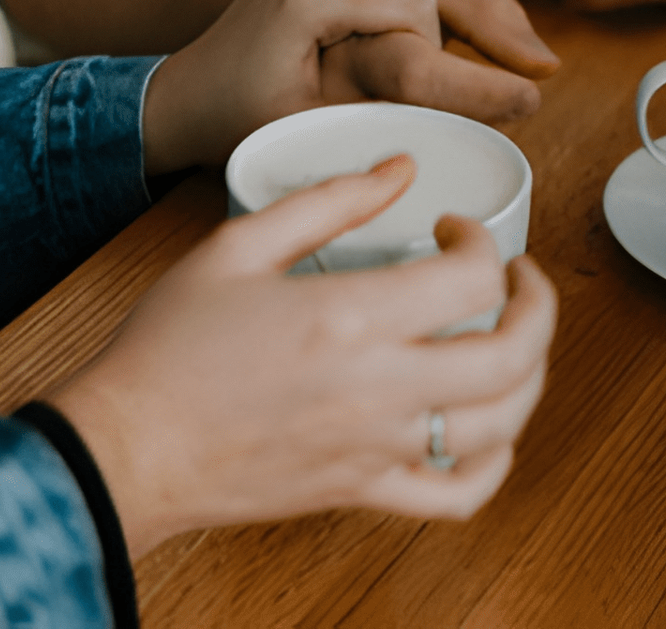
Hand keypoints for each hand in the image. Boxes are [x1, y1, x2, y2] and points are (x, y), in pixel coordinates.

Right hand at [49, 156, 558, 557]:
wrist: (127, 445)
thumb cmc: (169, 348)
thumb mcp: (237, 245)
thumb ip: (328, 201)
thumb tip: (398, 170)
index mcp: (350, 317)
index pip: (473, 277)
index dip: (481, 241)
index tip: (454, 229)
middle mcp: (379, 388)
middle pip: (515, 354)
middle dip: (538, 305)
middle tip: (518, 279)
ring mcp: (377, 447)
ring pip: (503, 424)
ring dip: (531, 376)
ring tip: (514, 342)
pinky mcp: (364, 490)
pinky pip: (459, 495)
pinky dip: (494, 464)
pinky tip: (488, 431)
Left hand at [143, 0, 554, 171]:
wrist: (183, 93)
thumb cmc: (237, 119)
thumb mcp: (311, 121)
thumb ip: (384, 101)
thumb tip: (462, 102)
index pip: (415, 16)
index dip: (468, 63)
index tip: (525, 95)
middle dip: (490, 25)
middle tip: (544, 70)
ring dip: (473, 6)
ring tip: (528, 50)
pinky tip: (480, 10)